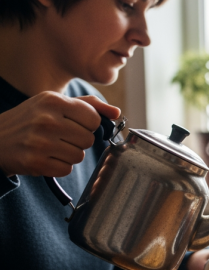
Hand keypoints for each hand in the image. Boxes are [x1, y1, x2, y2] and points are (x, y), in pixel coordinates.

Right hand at [0, 92, 119, 176]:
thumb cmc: (31, 118)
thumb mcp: (54, 103)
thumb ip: (89, 105)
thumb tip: (116, 113)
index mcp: (53, 101)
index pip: (93, 119)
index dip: (88, 125)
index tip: (74, 124)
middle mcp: (46, 120)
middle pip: (88, 140)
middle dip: (78, 140)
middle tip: (60, 137)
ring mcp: (39, 142)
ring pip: (79, 156)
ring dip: (69, 154)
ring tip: (51, 147)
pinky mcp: (34, 162)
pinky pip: (66, 169)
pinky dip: (59, 166)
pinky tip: (45, 157)